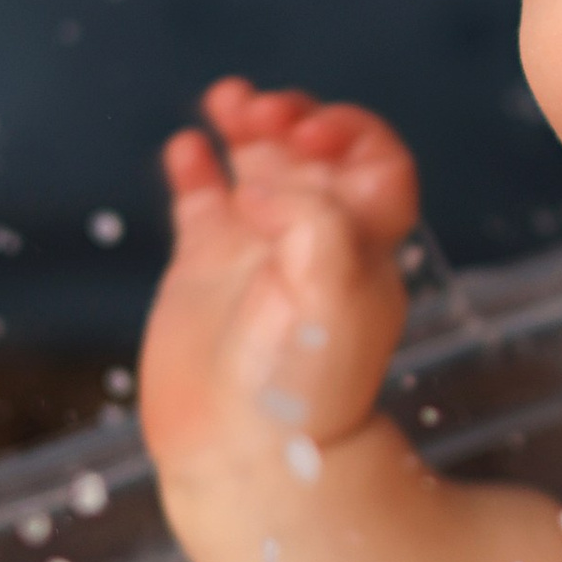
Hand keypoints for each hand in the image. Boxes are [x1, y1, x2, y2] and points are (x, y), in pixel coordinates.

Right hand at [139, 80, 420, 490]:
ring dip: (245, 124)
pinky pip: (201, 198)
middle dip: (289, 116)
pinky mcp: (204, 268)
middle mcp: (313, 238)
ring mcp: (256, 249)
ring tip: (225, 103)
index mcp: (364, 243)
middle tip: (258, 113)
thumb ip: (313, 220)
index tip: (307, 134)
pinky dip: (194, 164)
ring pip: (257, 164)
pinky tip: (186, 147)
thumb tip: (261, 184)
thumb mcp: (335, 294)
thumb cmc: (305, 387)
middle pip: (312, 150)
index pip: (375, 160)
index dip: (348, 130)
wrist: (247, 458)